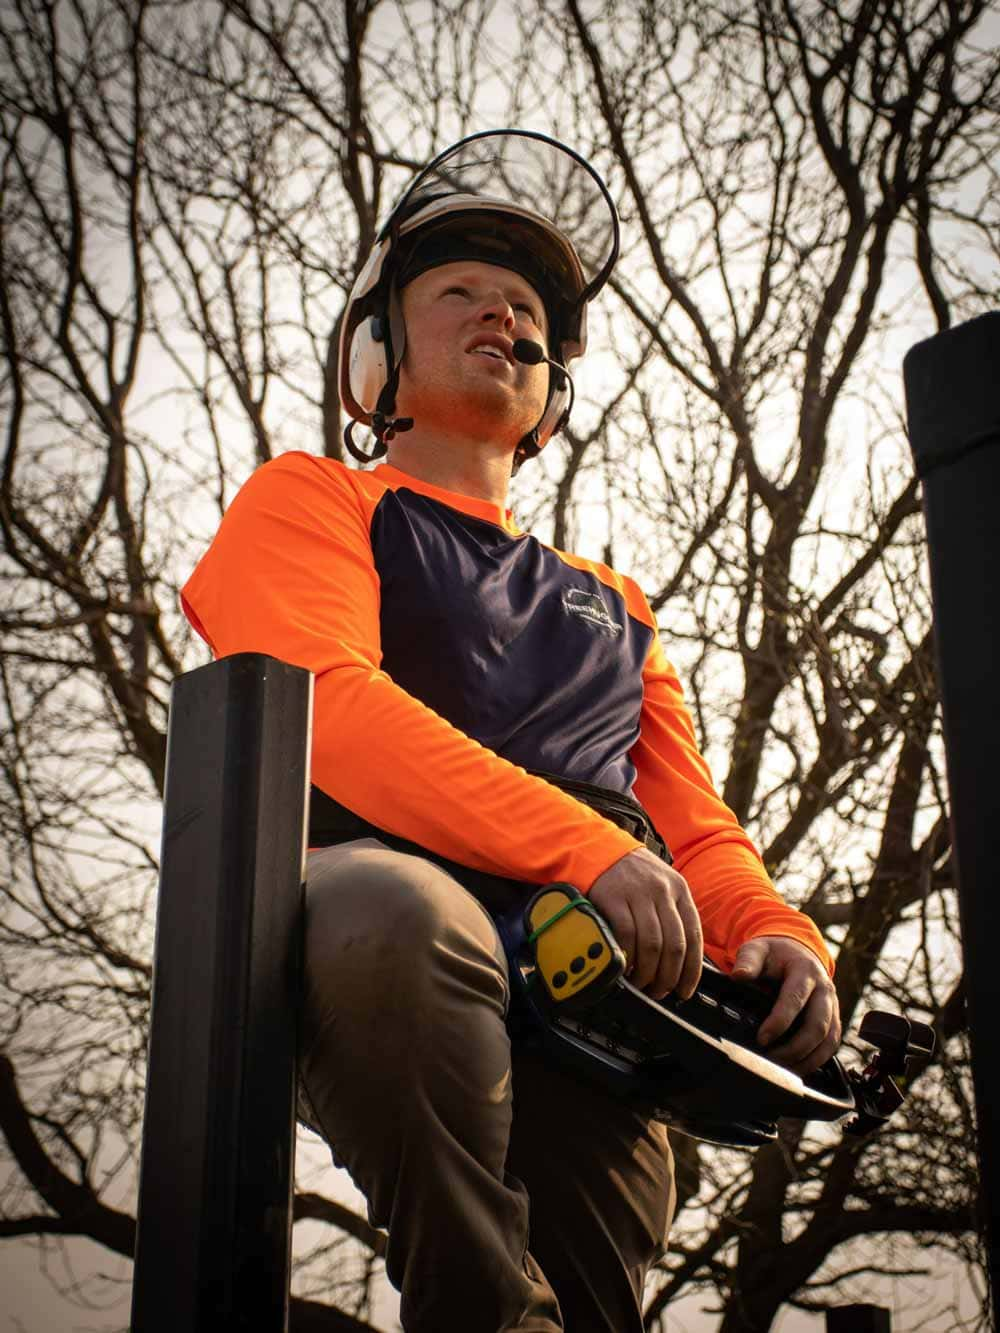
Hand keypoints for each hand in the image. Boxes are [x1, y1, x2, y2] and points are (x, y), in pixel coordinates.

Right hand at [589, 847, 702, 1000]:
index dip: (691, 970)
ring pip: (652, 945)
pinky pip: (626, 935)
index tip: (685, 990)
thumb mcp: (662, 886)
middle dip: (669, 976)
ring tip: (642, 984)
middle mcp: (662, 891)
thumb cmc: (632, 875)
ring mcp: (638, 894)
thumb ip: (673, 915)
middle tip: (661, 992)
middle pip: (674, 945)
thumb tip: (681, 960)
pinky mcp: (614, 898)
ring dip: (648, 973)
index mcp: (679, 890)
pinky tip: (625, 967)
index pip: (693, 937)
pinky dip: (627, 957)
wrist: (599, 849)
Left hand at [732, 936, 840, 1075]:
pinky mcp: (834, 1019)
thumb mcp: (758, 949)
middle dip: (795, 1048)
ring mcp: (832, 1005)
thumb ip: (748, 961)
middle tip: (771, 1060)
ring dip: (807, 1059)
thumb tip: (739, 975)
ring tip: (782, 1070)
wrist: (797, 952)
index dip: (779, 1022)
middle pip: (818, 1025)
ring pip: (829, 1040)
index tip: (762, 1039)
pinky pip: (832, 1045)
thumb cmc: (775, 954)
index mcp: (805, 970)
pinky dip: (817, 1061)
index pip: (795, 999)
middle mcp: (824, 989)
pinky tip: (797, 1069)